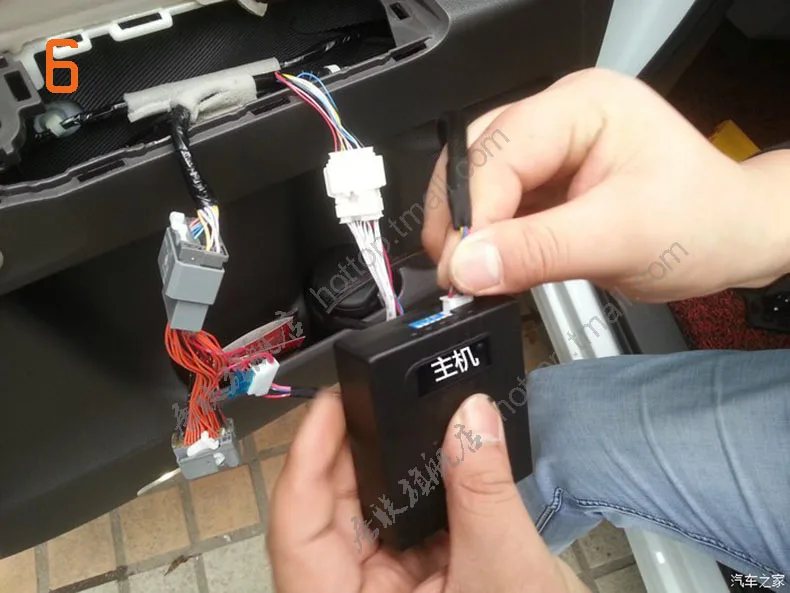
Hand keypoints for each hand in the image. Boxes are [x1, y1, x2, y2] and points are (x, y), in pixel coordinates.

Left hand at [267, 390, 586, 592]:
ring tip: (398, 421)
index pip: (296, 534)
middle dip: (347, 453)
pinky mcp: (399, 588)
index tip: (329, 406)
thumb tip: (470, 415)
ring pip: (355, 519)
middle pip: (323, 518)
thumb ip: (483, 489)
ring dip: (377, 470)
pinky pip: (388, 529)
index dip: (305, 461)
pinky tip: (422, 461)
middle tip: (371, 398)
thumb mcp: (504, 572)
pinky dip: (405, 492)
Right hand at [422, 68, 789, 302]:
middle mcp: (559, 118)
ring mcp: (549, 150)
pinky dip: (486, 239)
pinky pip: (496, 207)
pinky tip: (488, 266)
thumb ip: (539, 250)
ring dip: (468, 230)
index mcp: (583, 105)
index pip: (502, 151)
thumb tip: (468, 266)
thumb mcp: (621, 238)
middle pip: (477, 159)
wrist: (731, 239)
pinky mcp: (544, 184)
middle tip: (456, 274)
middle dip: (460, 218)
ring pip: (477, 182)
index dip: (475, 211)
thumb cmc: (703, 222)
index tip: (461, 268)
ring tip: (469, 275)